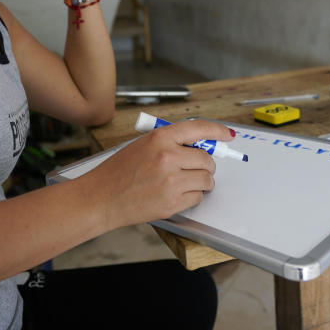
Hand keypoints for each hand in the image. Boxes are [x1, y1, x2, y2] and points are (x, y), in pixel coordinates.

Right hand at [86, 120, 235, 228]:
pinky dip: (191, 197)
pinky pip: (197, 197)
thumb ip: (170, 143)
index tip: (228, 134)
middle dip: (206, 166)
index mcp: (159, 138)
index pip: (198, 128)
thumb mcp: (142, 145)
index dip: (217, 131)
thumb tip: (200, 146)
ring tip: (182, 183)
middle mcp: (168, 156)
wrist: (101, 197)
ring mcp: (171, 180)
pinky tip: (174, 194)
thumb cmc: (119, 172)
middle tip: (195, 169)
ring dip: (201, 182)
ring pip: (206, 180)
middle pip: (207, 159)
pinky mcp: (172, 202)